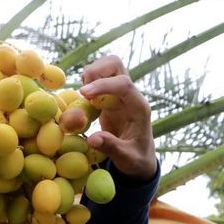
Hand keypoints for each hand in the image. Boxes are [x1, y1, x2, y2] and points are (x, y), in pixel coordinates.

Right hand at [79, 55, 156, 180]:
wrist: (140, 159)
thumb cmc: (136, 159)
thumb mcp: (126, 159)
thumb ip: (112, 147)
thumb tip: (92, 139)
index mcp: (139, 108)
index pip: (124, 84)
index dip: (103, 85)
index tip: (83, 94)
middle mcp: (131, 96)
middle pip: (115, 64)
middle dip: (97, 70)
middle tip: (83, 91)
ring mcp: (120, 95)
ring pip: (106, 67)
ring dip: (91, 75)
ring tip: (83, 96)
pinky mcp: (110, 98)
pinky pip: (99, 79)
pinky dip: (88, 83)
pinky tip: (83, 100)